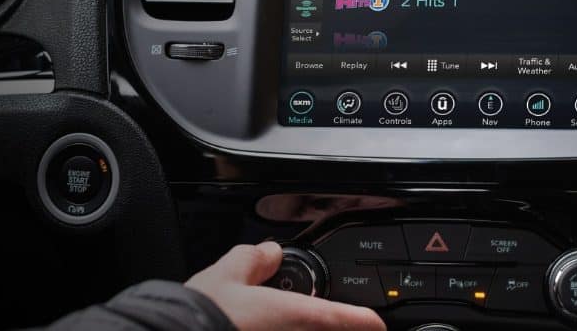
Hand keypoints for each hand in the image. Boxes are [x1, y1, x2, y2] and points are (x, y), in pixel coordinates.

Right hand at [186, 241, 384, 330]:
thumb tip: (269, 252)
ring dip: (302, 329)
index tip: (376, 323)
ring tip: (277, 320)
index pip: (340, 317)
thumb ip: (253, 260)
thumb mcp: (225, 275)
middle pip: (322, 330)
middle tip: (334, 318)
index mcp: (292, 316)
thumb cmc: (200, 316)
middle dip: (329, 325)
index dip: (362, 320)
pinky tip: (255, 327)